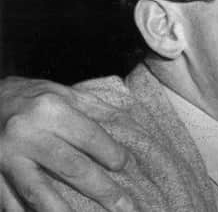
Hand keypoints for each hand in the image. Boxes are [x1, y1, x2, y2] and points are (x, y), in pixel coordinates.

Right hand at [0, 77, 134, 211]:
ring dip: (63, 211)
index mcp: (50, 110)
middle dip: (102, 189)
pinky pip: (10, 202)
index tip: (126, 166)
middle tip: (125, 205)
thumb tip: (131, 124)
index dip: (111, 153)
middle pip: (72, 168)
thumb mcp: (62, 93)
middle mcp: (27, 133)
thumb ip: (95, 109)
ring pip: (39, 192)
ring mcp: (5, 157)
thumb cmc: (28, 97)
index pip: (89, 136)